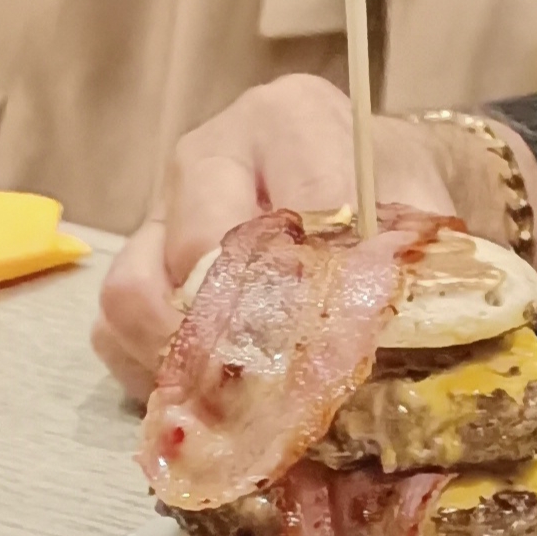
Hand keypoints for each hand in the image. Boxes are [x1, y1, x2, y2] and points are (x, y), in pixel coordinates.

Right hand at [92, 73, 456, 399]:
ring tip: (242, 412)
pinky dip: (154, 377)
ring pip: (135, 292)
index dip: (322, 288)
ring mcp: (161, 210)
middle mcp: (210, 155)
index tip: (346, 350)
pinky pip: (112, 328)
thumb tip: (395, 345)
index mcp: (290, 122)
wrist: (371, 185)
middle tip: (291, 399)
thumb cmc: (395, 204)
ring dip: (185, 365)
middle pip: (196, 250)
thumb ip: (415, 262)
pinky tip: (210, 408)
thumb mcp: (424, 215)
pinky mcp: (138, 267)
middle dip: (245, 336)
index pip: (294, 204)